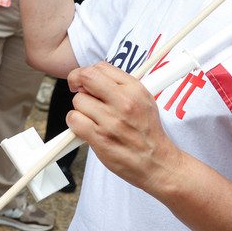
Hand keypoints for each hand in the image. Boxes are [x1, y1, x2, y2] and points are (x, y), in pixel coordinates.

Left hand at [66, 62, 183, 195]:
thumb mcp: (144, 101)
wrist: (157, 163)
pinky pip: (74, 120)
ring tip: (92, 118)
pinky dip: (75, 123)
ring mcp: (111, 121)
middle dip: (76, 81)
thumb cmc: (148, 133)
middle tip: (77, 90)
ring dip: (80, 109)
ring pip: (78, 100)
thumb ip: (120, 87)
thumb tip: (92, 79)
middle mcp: (124, 102)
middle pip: (86, 77)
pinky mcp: (100, 138)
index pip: (101, 67)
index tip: (85, 81)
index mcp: (134, 90)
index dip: (87, 72)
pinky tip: (86, 128)